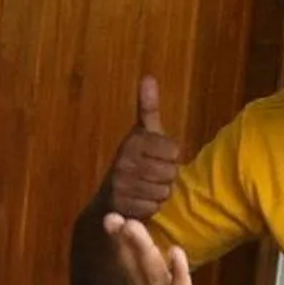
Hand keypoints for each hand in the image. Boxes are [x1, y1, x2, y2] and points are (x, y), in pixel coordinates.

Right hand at [106, 77, 181, 222]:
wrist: (109, 196)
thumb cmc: (134, 161)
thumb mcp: (143, 133)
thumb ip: (148, 107)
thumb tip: (148, 77)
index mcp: (133, 140)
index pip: (174, 151)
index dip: (171, 157)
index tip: (157, 157)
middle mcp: (124, 160)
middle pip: (171, 172)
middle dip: (167, 177)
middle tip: (152, 176)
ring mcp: (121, 183)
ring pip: (164, 191)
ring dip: (159, 192)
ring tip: (146, 188)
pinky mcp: (121, 204)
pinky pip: (153, 207)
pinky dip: (150, 207)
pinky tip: (140, 201)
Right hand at [107, 214, 216, 284]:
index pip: (134, 276)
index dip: (124, 250)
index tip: (114, 226)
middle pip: (137, 273)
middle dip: (125, 243)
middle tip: (111, 217)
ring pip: (153, 280)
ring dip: (144, 251)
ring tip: (133, 225)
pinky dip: (178, 275)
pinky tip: (175, 253)